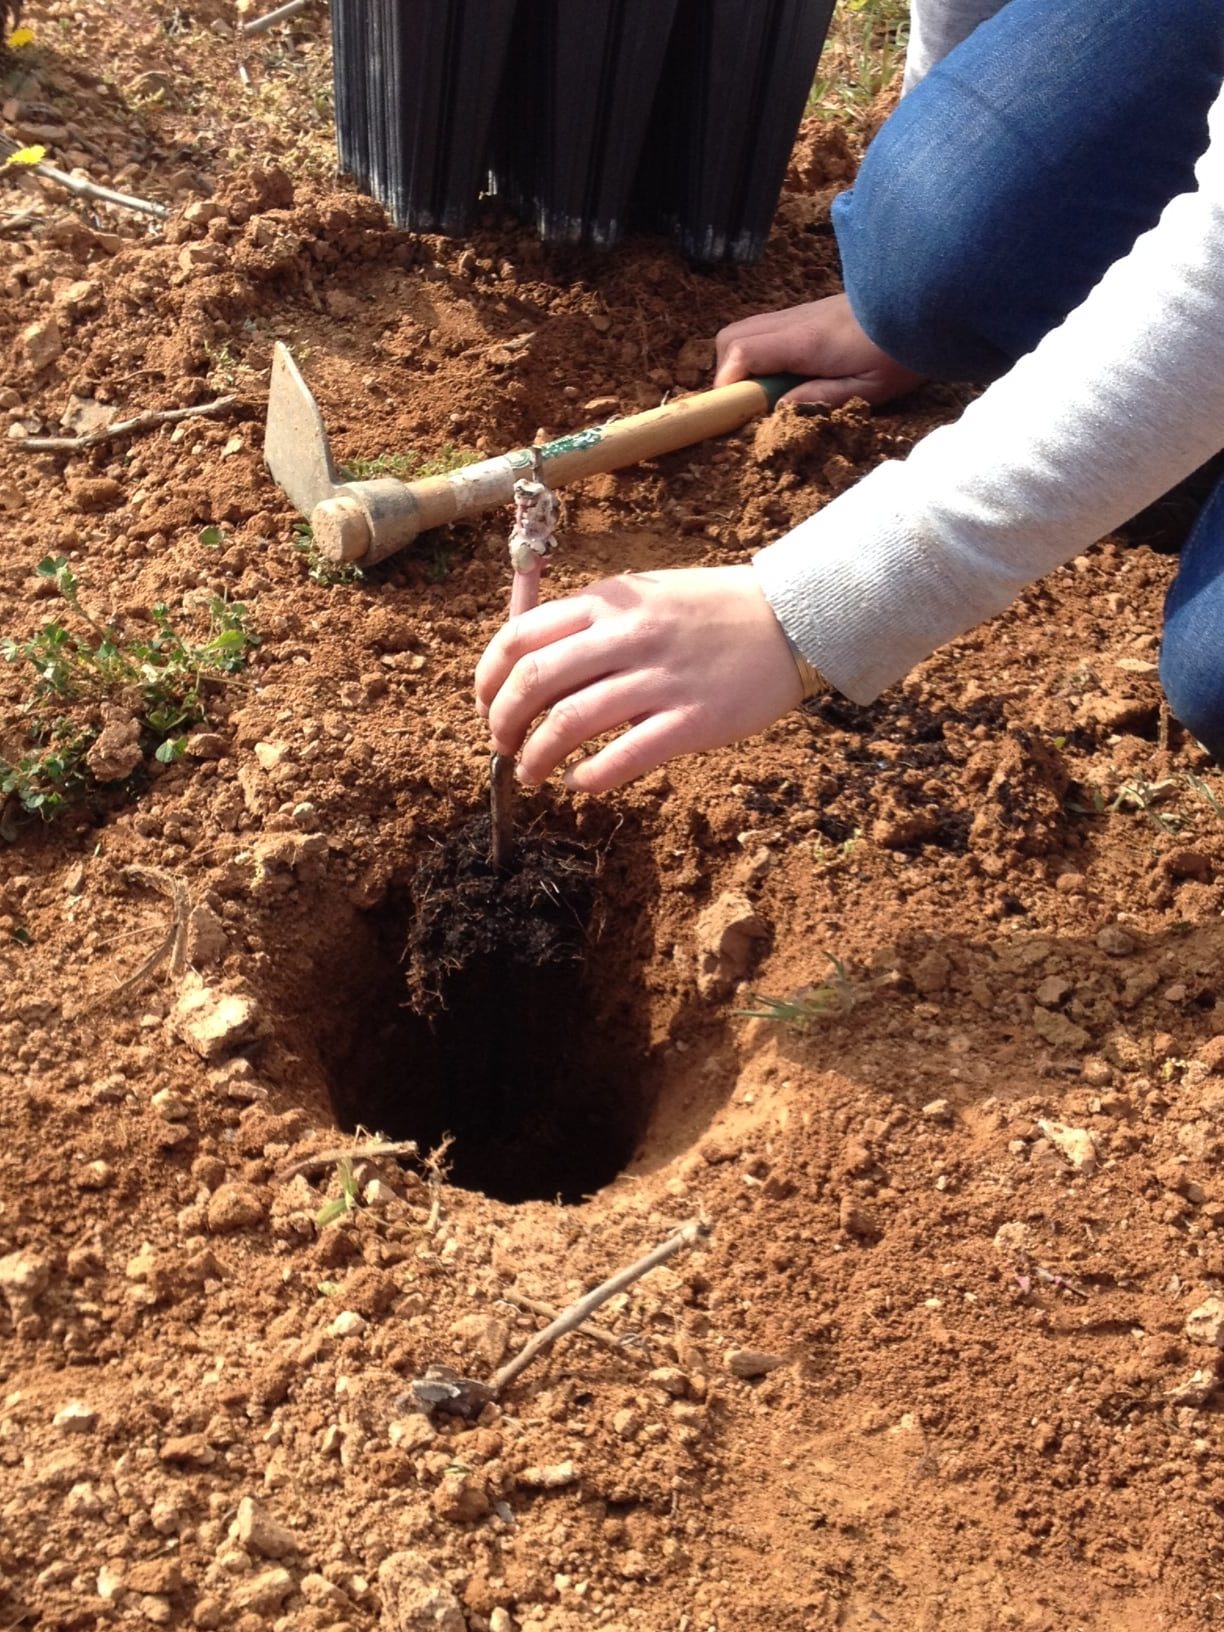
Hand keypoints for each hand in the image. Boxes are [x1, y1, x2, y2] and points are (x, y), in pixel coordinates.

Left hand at [475, 565, 803, 793]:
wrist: (792, 620)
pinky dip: (588, 777)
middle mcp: (627, 637)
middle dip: (503, 721)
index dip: (489, 677)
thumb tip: (533, 663)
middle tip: (501, 744)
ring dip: (536, 756)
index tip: (484, 703)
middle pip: (535, 682)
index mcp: (609, 603)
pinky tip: (578, 784)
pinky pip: (623, 756)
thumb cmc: (713, 611)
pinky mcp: (692, 720)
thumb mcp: (645, 595)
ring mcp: (660, 679)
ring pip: (569, 722)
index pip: (521, 637)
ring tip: (531, 773)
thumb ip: (594, 622)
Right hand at [714, 292, 922, 407]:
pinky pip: (766, 330)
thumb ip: (821, 399)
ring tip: (769, 393)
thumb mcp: (867, 390)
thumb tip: (778, 410)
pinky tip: (787, 375)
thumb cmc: (902, 351)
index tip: (730, 412)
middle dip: (727, 373)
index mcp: (805, 340)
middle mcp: (794, 321)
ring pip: (746, 330)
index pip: (741, 352)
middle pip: (731, 337)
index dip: (725, 384)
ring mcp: (799, 313)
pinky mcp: (808, 314)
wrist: (928, 303)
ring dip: (744, 363)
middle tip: (749, 405)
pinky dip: (761, 353)